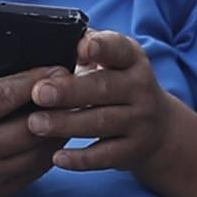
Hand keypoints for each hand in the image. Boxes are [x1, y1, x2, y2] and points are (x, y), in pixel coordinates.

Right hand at [0, 26, 61, 196]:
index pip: (6, 95)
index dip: (37, 80)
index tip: (59, 65)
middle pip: (32, 126)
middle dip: (58, 106)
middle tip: (78, 87)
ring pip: (38, 154)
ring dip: (60, 132)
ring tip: (74, 111)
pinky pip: (32, 174)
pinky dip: (48, 155)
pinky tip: (56, 137)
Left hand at [26, 29, 174, 171]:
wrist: (160, 129)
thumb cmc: (119, 87)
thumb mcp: (113, 63)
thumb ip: (87, 48)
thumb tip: (50, 38)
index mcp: (131, 60)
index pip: (119, 48)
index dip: (101, 47)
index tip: (81, 48)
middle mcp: (140, 88)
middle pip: (104, 88)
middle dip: (70, 90)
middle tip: (39, 92)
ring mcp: (139, 121)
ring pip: (101, 122)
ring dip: (67, 123)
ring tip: (36, 123)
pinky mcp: (132, 150)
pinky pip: (105, 156)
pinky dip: (81, 159)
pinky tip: (57, 157)